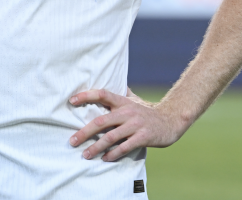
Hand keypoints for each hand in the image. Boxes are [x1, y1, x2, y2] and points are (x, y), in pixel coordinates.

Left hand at [68, 88, 184, 161]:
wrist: (170, 120)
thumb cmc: (147, 111)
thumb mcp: (134, 99)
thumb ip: (121, 93)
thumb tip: (111, 82)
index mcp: (123, 101)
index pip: (102, 94)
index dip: (86, 95)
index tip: (71, 100)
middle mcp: (127, 112)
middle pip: (101, 121)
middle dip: (84, 132)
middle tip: (72, 141)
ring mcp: (135, 125)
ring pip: (110, 137)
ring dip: (96, 147)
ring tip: (85, 154)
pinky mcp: (142, 138)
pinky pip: (124, 147)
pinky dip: (113, 154)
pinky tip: (104, 158)